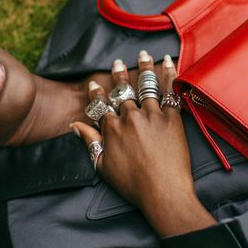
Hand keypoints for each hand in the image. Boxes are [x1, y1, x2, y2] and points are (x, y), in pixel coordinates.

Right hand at [70, 51, 214, 236]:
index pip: (101, 105)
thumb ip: (90, 142)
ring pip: (146, 86)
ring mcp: (152, 116)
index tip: (94, 83)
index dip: (97, 93)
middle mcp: (130, 118)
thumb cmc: (133, 185)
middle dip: (119, 75)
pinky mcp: (172, 119)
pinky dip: (169, 75)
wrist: (162, 192)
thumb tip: (75, 127)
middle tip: (118, 63)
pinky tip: (169, 62)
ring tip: (143, 55)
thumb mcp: (103, 166)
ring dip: (144, 68)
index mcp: (111, 129)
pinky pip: (170, 92)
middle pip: (123, 91)